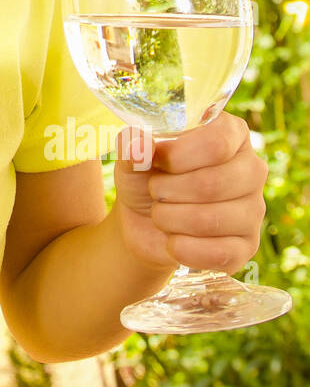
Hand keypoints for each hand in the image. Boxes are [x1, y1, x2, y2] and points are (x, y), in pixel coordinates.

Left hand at [112, 114, 267, 273]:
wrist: (145, 221)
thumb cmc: (145, 177)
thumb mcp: (132, 155)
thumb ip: (132, 145)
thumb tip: (138, 146)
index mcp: (230, 133)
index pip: (217, 142)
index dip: (178, 156)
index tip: (155, 161)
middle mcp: (251, 168)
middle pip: (213, 184)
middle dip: (168, 191)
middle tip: (155, 191)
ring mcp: (254, 208)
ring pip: (211, 220)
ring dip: (170, 219)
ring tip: (160, 213)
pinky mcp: (248, 245)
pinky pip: (220, 253)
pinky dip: (183, 249)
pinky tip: (171, 241)